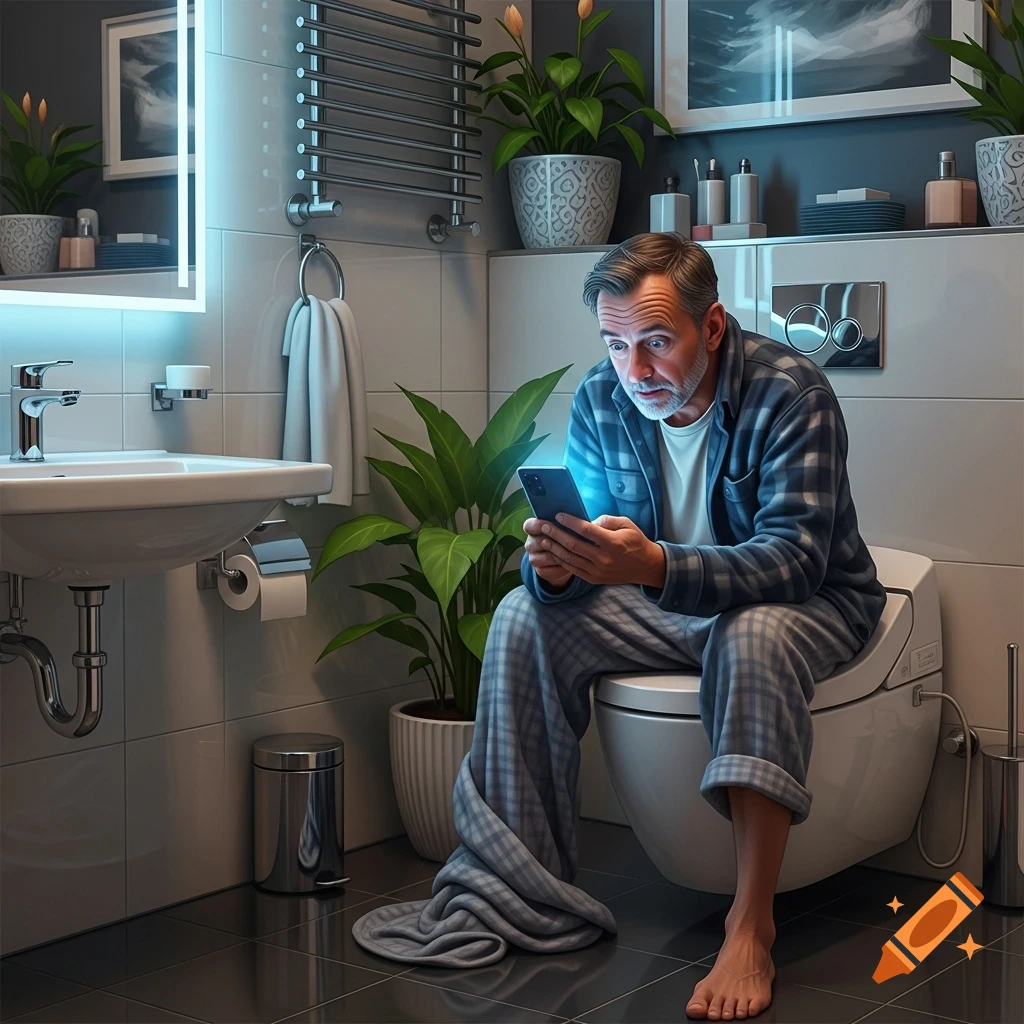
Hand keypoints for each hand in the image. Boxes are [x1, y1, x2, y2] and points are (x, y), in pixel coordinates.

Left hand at [527, 513, 666, 587]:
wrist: (645, 567)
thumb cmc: (635, 541)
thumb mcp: (627, 524)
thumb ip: (607, 520)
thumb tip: (588, 521)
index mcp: (613, 543)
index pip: (586, 530)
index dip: (570, 522)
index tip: (558, 515)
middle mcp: (604, 558)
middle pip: (573, 545)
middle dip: (556, 534)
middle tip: (544, 525)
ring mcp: (598, 571)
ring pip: (570, 558)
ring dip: (554, 548)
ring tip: (544, 539)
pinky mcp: (594, 579)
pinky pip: (573, 569)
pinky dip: (561, 561)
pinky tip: (553, 552)